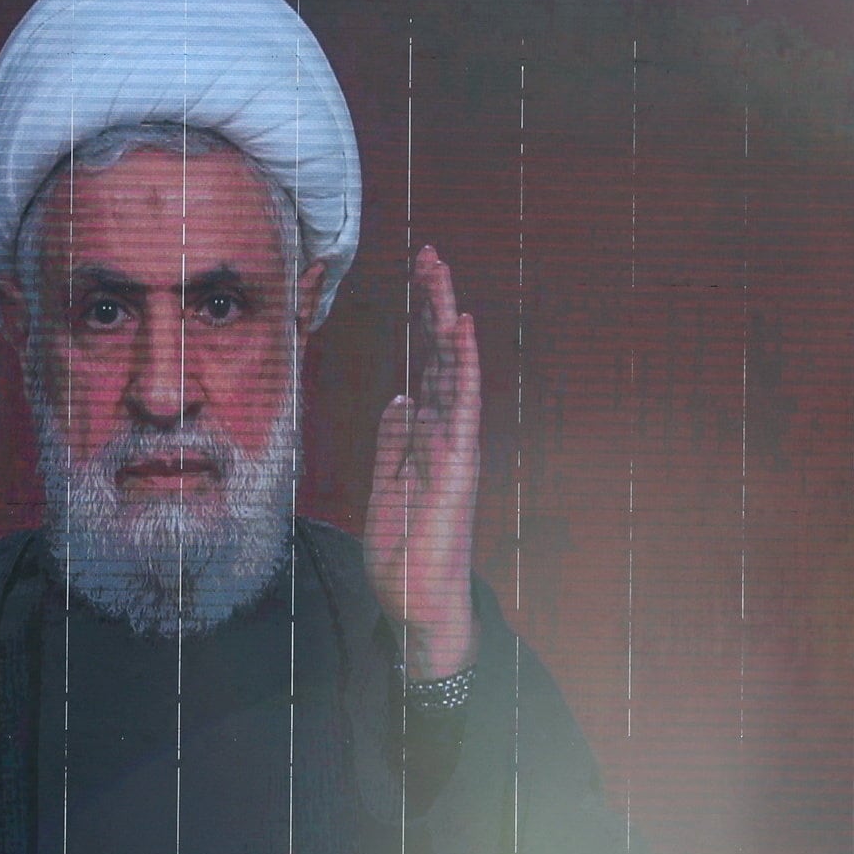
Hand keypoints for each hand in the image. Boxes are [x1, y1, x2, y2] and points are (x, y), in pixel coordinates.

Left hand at [366, 246, 481, 682]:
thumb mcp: (388, 484)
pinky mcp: (458, 465)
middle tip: (429, 253)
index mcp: (427, 435)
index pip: (427, 364)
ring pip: (455, 370)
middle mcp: (447, 433)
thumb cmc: (407, 551)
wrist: (418, 601)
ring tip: (442, 275)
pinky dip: (465, 366)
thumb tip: (401, 400)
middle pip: (442, 355)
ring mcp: (455, 446)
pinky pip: (463, 406)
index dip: (422, 320)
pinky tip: (462, 329)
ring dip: (448, 321)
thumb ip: (395, 442)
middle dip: (435, 303)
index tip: (418, 274)